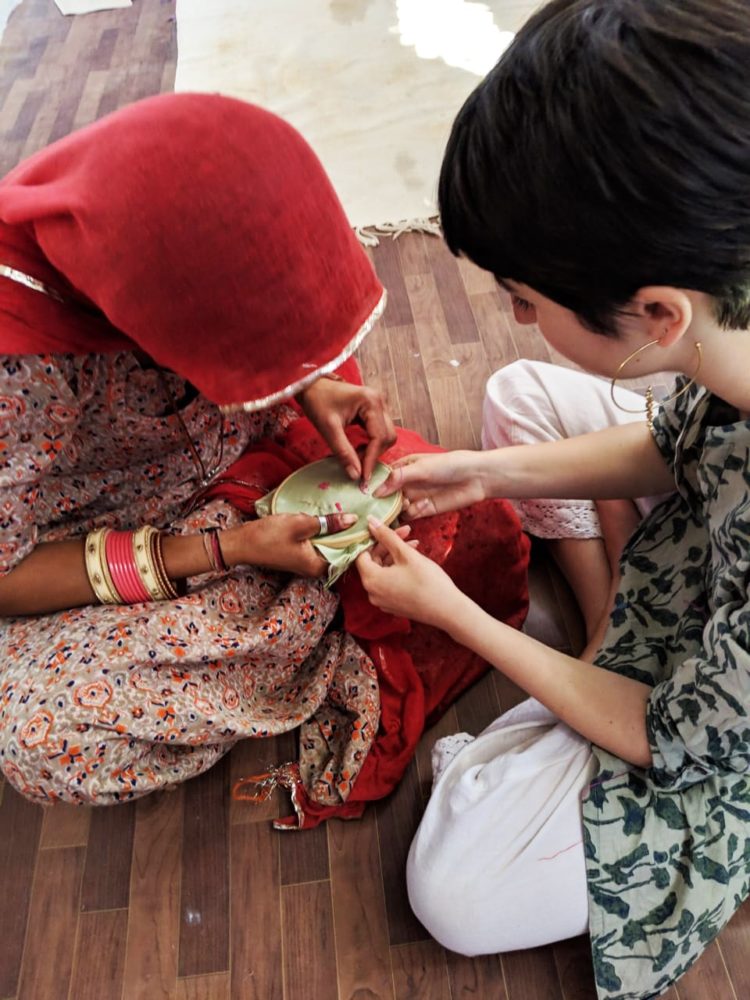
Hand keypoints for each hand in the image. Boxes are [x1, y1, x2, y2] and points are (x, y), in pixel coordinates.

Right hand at [227, 512, 355, 577]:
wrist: (241, 543)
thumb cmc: (269, 536)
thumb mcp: (301, 524)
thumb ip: (328, 523)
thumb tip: (352, 519)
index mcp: (317, 565)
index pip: (346, 554)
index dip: (356, 538)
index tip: (367, 523)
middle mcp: (313, 568)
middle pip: (337, 550)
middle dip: (346, 533)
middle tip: (357, 513)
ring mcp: (305, 562)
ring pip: (326, 546)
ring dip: (333, 531)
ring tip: (344, 512)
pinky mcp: (298, 555)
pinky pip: (316, 544)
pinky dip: (321, 533)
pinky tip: (324, 518)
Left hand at [298, 377, 395, 488]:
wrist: (311, 386)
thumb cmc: (318, 402)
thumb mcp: (329, 428)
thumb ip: (343, 452)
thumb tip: (356, 476)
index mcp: (371, 402)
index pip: (379, 437)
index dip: (372, 459)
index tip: (363, 478)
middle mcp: (380, 401)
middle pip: (387, 436)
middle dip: (374, 455)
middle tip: (358, 469)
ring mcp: (379, 404)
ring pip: (386, 435)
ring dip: (374, 450)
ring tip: (356, 459)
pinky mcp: (374, 409)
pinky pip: (379, 431)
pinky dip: (371, 443)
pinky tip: (358, 449)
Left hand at [356, 517, 460, 628]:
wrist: (448, 610)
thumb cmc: (428, 581)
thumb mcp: (406, 554)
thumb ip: (387, 536)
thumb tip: (370, 521)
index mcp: (371, 580)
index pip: (361, 553)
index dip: (373, 538)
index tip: (387, 528)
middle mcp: (372, 593)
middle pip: (373, 562)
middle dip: (388, 545)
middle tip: (406, 532)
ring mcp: (382, 601)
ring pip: (383, 571)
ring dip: (395, 556)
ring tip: (414, 545)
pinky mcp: (393, 605)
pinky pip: (389, 583)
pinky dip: (397, 570)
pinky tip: (413, 561)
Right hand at [373, 451, 486, 518]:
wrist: (476, 478)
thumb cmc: (450, 465)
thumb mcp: (421, 468)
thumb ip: (398, 479)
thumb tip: (376, 491)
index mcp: (404, 467)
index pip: (383, 477)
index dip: (372, 485)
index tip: (361, 494)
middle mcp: (407, 483)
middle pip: (387, 495)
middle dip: (380, 502)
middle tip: (370, 510)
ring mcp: (416, 496)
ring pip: (397, 508)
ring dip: (394, 511)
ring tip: (393, 512)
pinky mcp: (425, 509)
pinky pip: (410, 516)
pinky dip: (409, 515)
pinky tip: (415, 510)